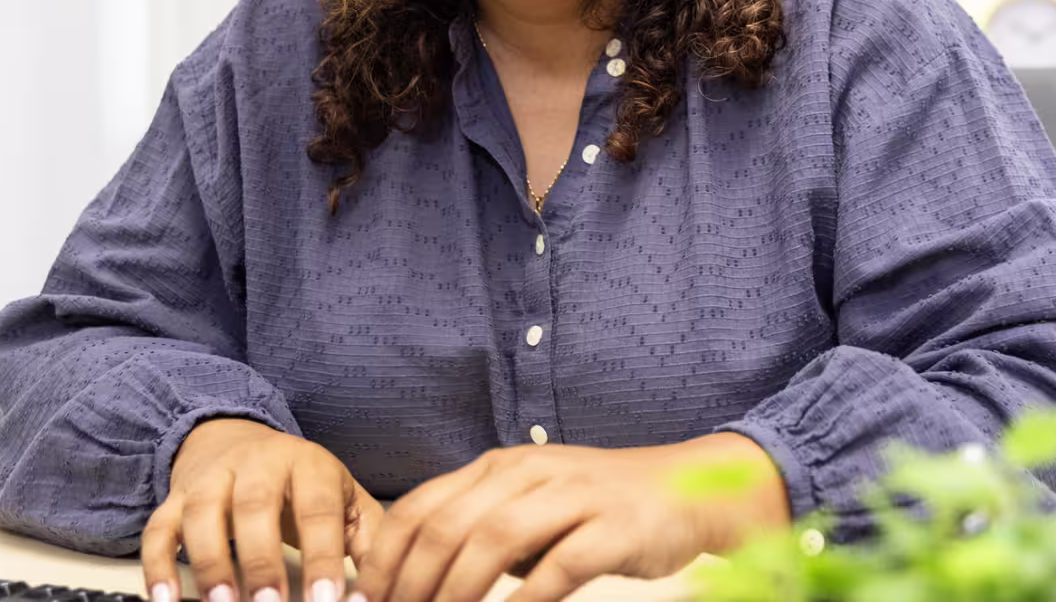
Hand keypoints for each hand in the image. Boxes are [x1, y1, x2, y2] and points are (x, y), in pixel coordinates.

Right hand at [142, 418, 383, 601]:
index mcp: (308, 464)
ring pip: (204, 514)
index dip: (323, 556)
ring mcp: (212, 479)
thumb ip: (367, 538)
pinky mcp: (176, 498)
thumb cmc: (301, 482)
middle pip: (256, 505)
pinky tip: (165, 600)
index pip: (318, 508)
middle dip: (262, 560)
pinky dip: (157, 564)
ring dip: (210, 564)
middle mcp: (257, 464)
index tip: (326, 601)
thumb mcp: (342, 496)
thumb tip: (382, 585)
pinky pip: (159, 528)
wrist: (237, 438)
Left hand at [352, 433, 787, 601]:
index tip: (369, 600)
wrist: (686, 487)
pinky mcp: (612, 528)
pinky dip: (524, 601)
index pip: (420, 506)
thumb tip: (415, 581)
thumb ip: (481, 526)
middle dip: (412, 583)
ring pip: (494, 541)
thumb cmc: (598, 505)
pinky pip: (557, 567)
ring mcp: (572, 496)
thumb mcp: (531, 502)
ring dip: (457, 591)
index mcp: (500, 466)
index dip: (386, 558)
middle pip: (449, 525)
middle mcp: (530, 472)